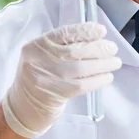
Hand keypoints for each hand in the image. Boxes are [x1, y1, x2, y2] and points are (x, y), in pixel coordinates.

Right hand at [2, 22, 121, 138]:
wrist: (23, 107)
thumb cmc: (40, 77)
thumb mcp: (42, 56)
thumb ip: (62, 46)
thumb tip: (96, 38)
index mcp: (35, 46)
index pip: (63, 33)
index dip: (85, 31)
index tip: (102, 31)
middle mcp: (38, 60)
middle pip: (75, 50)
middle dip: (98, 48)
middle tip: (113, 48)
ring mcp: (46, 78)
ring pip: (80, 68)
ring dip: (102, 64)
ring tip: (115, 62)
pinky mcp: (54, 95)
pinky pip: (82, 85)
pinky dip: (98, 80)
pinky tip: (107, 77)